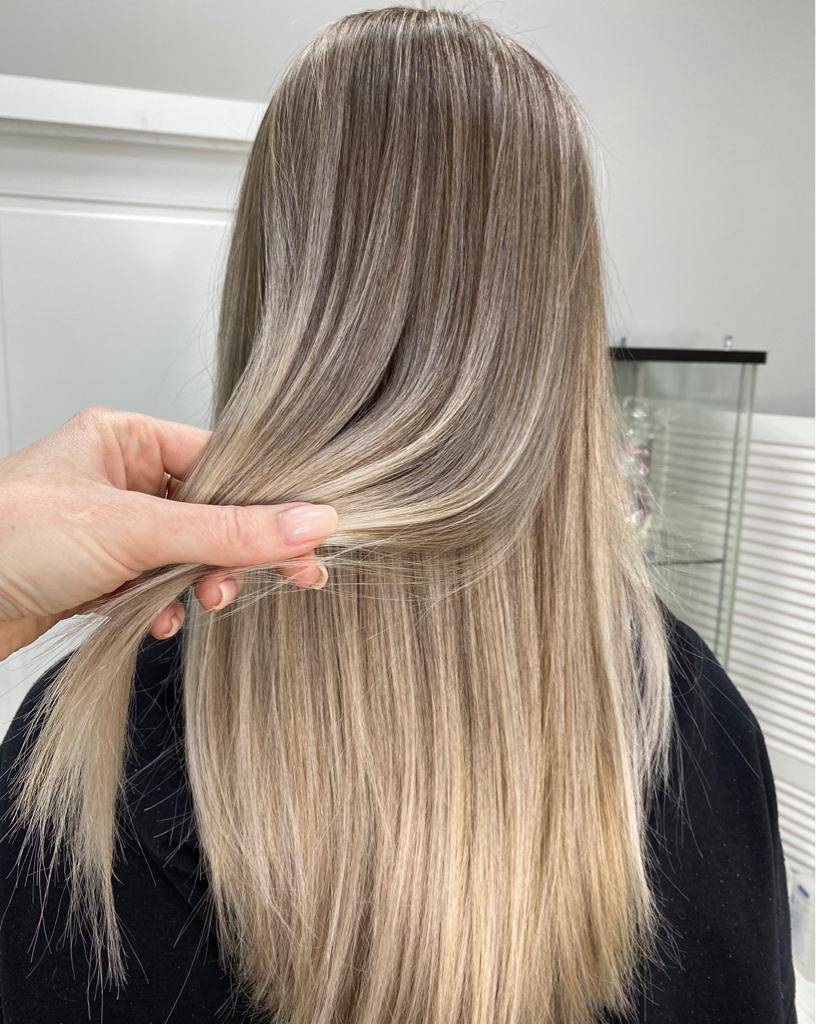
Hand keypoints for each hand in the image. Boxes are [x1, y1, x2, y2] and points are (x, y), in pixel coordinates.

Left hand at [0, 407, 338, 660]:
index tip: (310, 536)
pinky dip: (165, 604)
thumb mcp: (135, 530)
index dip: (268, 502)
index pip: (223, 462)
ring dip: (201, 583)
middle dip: (237, 552)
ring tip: (203, 604)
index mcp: (127, 438)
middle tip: (289, 577)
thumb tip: (310, 522)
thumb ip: (228, 531)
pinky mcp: (98, 572)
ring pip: (187, 553)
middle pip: (211, 512)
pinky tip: (158, 621)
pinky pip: (156, 584)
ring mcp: (110, 527)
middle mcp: (121, 477)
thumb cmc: (9, 539)